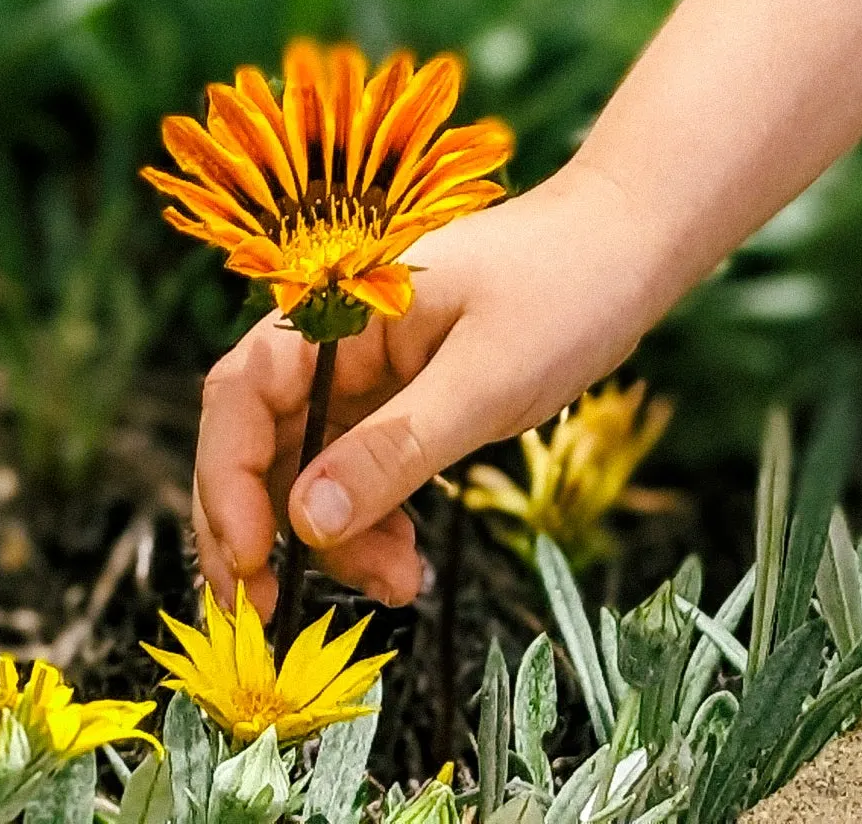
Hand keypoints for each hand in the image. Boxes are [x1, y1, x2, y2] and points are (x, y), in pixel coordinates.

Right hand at [192, 166, 661, 609]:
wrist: (632, 249)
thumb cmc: (568, 284)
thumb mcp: (485, 377)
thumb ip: (394, 449)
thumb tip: (304, 523)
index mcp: (341, 305)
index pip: (242, 393)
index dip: (228, 480)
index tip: (251, 558)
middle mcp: (340, 339)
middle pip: (260, 443)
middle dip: (262, 532)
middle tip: (273, 612)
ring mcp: (367, 373)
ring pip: (310, 473)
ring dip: (334, 541)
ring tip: (399, 584)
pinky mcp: (400, 402)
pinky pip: (357, 475)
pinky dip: (372, 525)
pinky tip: (409, 562)